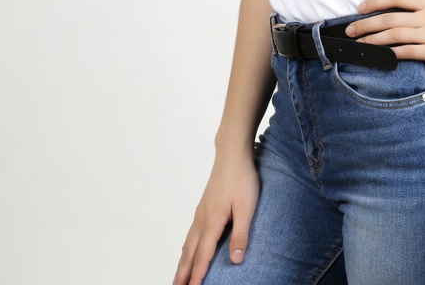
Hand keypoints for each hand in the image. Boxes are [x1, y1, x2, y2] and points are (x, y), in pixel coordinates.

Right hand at [173, 149, 258, 284]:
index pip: (203, 257)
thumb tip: (236, 260)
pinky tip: (187, 249)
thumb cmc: (242, 178)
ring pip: (188, 244)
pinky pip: (191, 233)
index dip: (198, 276)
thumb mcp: (246, 207)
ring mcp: (201, 212)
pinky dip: (186, 248)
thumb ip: (240, 234)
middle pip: (189, 253)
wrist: (232, 153)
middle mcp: (202, 220)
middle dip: (183, 274)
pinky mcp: (204, 206)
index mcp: (212, 223)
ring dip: (182, 263)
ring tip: (177, 277)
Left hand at [345, 0, 424, 72]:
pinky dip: (390, 54)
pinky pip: (406, 52)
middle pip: (389, 18)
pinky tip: (379, 57)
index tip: (362, 7)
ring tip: (359, 44)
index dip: (376, 1)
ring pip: (393, 35)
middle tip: (350, 30)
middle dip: (365, 24)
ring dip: (372, 40)